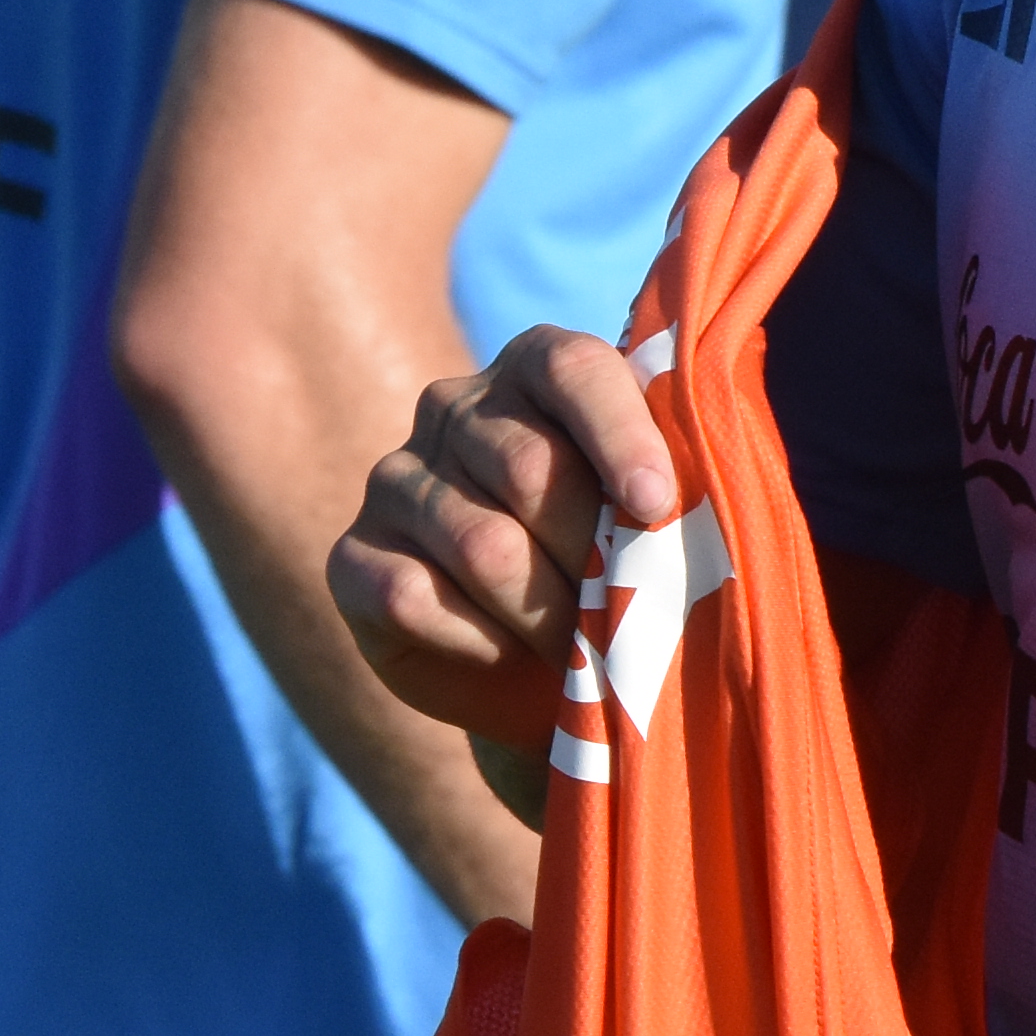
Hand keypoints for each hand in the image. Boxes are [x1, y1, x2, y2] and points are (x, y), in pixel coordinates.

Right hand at [336, 326, 675, 789]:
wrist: (542, 667)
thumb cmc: (621, 571)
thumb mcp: (662, 519)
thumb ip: (677, 482)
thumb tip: (683, 493)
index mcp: (537, 368)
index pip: (573, 370)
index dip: (620, 434)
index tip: (657, 505)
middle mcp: (454, 407)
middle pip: (530, 468)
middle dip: (592, 555)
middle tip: (628, 610)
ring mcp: (395, 479)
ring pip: (480, 545)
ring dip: (544, 612)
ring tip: (579, 644)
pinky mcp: (352, 557)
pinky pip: (412, 597)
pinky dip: (477, 640)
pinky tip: (505, 650)